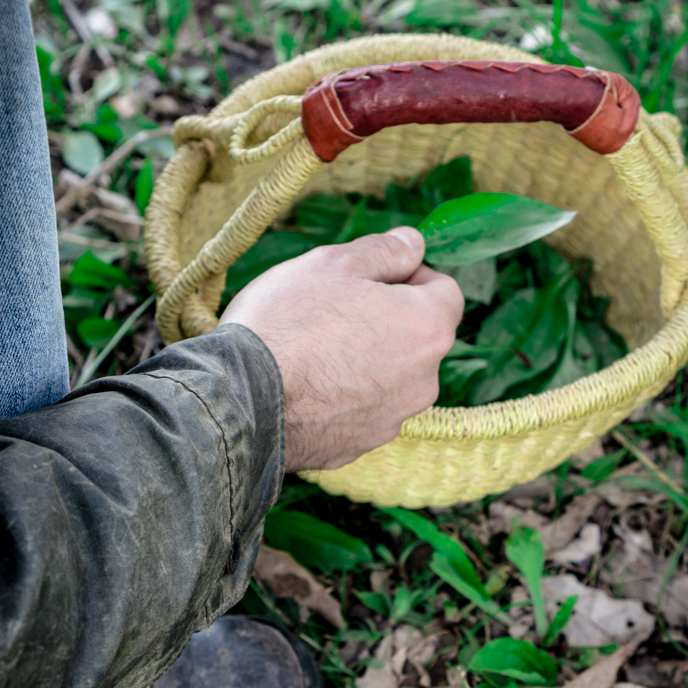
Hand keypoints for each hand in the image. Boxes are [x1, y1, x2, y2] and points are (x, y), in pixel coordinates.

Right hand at [220, 227, 463, 471]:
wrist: (242, 401)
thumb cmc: (288, 324)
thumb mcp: (334, 263)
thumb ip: (384, 250)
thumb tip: (415, 243)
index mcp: (427, 328)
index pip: (445, 291)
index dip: (410, 274)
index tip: (372, 276)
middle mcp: (424, 380)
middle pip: (417, 336)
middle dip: (386, 318)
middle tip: (334, 308)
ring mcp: (393, 418)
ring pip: (390, 375)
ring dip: (365, 358)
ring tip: (313, 349)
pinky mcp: (360, 444)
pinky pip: (360, 408)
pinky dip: (342, 393)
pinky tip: (304, 383)